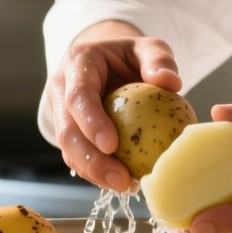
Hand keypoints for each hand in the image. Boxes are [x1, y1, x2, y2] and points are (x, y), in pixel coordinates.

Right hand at [46, 21, 181, 191]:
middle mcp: (61, 90)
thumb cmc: (128, 55)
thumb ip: (158, 59)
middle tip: (121, 179)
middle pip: (67, 131)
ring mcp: (63, 114)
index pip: (78, 96)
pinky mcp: (71, 133)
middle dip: (90, 160)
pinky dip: (100, 172)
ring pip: (70, 150)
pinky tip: (126, 182)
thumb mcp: (147, 47)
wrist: (106, 60)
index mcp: (77, 65)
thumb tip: (170, 82)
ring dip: (95, 172)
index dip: (91, 121)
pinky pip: (80, 157)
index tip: (111, 144)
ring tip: (126, 185)